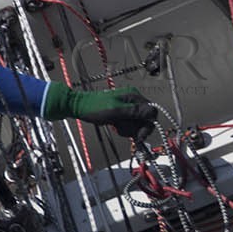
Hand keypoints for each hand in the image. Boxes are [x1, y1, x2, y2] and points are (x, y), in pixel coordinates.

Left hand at [44, 83, 158, 137]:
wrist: (80, 107)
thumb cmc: (95, 108)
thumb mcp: (116, 111)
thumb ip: (135, 112)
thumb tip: (153, 113)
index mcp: (134, 96)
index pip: (152, 112)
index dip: (147, 125)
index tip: (139, 135)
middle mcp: (134, 99)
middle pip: (146, 119)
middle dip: (136, 128)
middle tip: (123, 130)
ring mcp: (128, 106)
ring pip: (138, 123)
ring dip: (129, 128)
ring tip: (117, 126)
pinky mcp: (123, 112)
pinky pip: (130, 123)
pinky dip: (124, 127)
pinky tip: (115, 126)